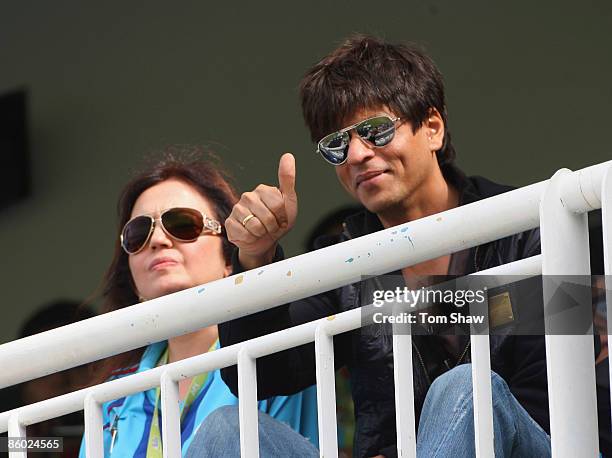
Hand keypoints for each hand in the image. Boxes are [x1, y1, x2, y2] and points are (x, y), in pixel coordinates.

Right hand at [225, 153, 297, 269]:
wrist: (264, 241)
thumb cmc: (277, 221)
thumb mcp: (288, 201)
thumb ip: (287, 179)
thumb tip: (288, 156)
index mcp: (262, 190)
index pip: (278, 204)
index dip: (283, 217)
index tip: (281, 218)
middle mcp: (247, 197)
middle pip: (268, 216)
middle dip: (273, 226)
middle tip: (271, 226)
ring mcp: (237, 209)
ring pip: (255, 226)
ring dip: (262, 233)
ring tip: (262, 230)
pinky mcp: (230, 223)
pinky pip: (245, 233)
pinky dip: (251, 238)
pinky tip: (251, 235)